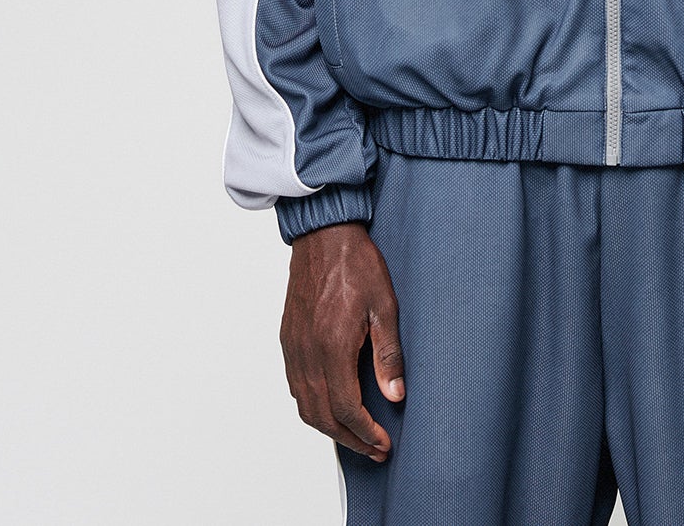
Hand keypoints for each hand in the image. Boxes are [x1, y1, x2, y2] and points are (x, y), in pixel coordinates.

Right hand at [279, 221, 404, 461]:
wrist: (324, 234)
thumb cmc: (356, 263)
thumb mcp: (385, 305)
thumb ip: (388, 353)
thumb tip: (396, 395)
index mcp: (332, 347)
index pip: (346, 408)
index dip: (365, 433)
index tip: (383, 445)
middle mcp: (307, 353)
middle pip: (322, 416)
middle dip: (349, 440)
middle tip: (373, 450)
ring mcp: (294, 347)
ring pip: (305, 406)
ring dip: (329, 428)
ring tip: (355, 435)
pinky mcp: (288, 339)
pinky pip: (295, 386)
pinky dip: (312, 406)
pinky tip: (331, 406)